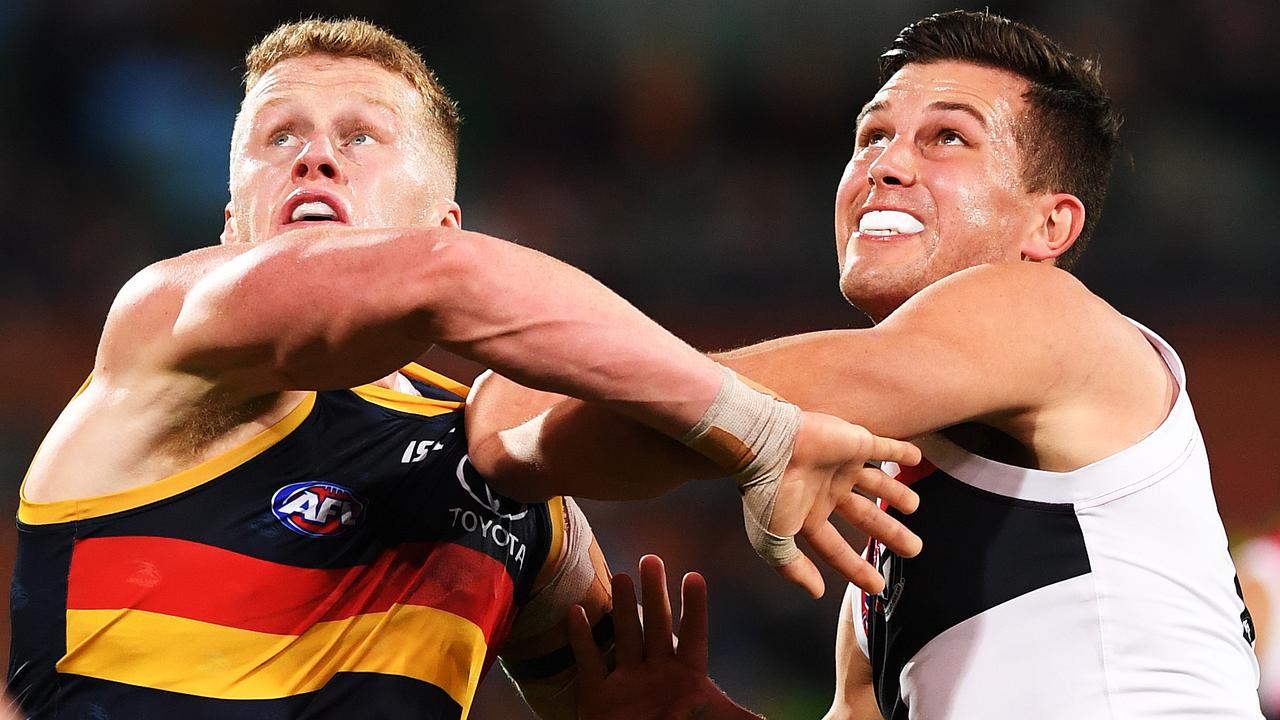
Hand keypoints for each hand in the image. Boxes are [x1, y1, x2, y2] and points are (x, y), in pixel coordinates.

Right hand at [570, 555, 758, 719]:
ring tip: (620, 575)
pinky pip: (589, 663)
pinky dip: (581, 639)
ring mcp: (627, 684)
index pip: (694, 636)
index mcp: (688, 681)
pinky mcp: (599, 699)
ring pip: (624, 636)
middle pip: (656, 626)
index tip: (694, 576)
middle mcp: (657, 675)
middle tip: (652, 559)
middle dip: (655, 593)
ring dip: (621, 607)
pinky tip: (576, 612)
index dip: (694, 608)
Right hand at [770, 412, 922, 598]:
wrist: (767, 446)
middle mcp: (826, 491)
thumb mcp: (773, 539)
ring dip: (896, 494)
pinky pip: (884, 446)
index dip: (856, 568)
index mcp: (808, 515)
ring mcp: (841, 466)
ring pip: (876, 484)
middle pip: (866, 517)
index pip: (837, 548)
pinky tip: (915, 458)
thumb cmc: (767, 491)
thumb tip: (815, 591)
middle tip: (913, 549)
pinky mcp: (853, 442)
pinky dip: (900, 451)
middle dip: (890, 533)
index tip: (877, 585)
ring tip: (914, 505)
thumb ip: (792, 567)